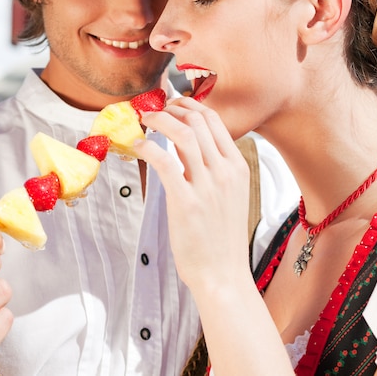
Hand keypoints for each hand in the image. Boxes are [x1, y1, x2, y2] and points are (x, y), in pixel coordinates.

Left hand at [136, 97, 250, 291]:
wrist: (223, 273)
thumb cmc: (221, 235)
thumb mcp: (228, 193)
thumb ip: (212, 165)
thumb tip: (186, 140)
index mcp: (238, 166)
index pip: (214, 120)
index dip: (190, 104)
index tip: (173, 103)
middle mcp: (225, 171)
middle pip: (198, 120)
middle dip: (172, 107)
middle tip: (155, 109)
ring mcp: (207, 185)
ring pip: (183, 134)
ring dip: (160, 120)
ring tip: (145, 120)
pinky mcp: (186, 201)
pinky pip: (164, 161)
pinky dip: (148, 147)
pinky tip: (138, 146)